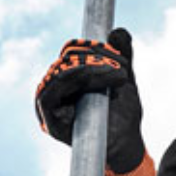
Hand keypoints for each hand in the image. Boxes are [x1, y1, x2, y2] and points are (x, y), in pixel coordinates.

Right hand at [35, 28, 144, 174]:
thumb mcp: (125, 79)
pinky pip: (50, 94)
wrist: (128, 145)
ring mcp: (49, 104)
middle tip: (123, 68)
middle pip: (66, 59)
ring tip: (120, 77)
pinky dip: (73, 81)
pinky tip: (99, 80)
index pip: (72, 50)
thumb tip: (119, 30)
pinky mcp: (48, 121)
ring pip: (60, 72)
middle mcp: (56, 88)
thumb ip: (122, 56)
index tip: (114, 48)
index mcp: (70, 77)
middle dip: (95, 58)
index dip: (90, 45)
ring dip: (91, 70)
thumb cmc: (124, 114)